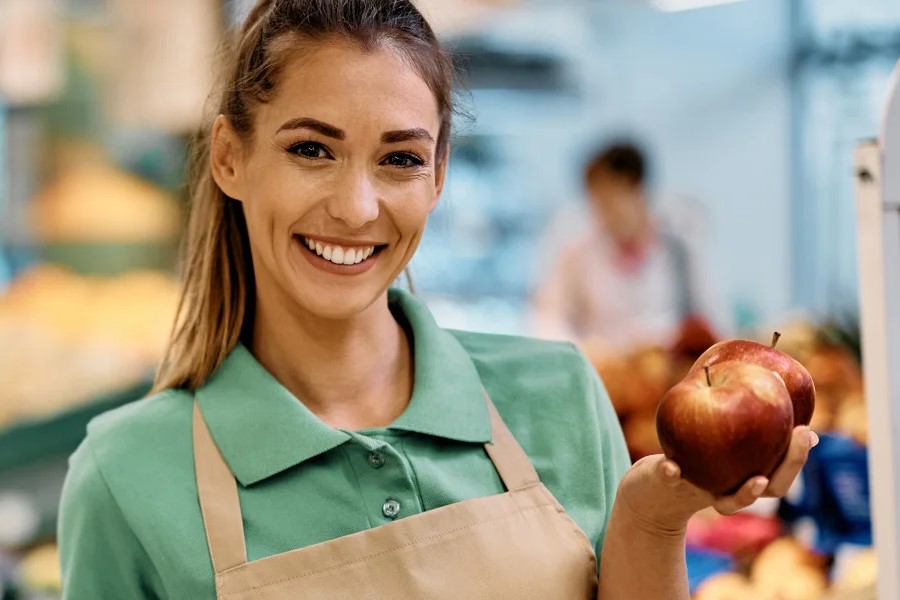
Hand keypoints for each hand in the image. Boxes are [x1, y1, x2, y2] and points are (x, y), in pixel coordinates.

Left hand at [616, 426, 817, 534]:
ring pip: (729, 503)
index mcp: (749, 476)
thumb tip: (773, 377)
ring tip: (756, 480)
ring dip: (745, 495)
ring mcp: (702, 492)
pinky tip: (672, 466)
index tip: (806, 430)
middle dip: (787, 469)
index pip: (783, 472)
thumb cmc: (696, 451)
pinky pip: (671, 481)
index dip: (797, 455)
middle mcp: (732, 491)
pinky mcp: (668, 485)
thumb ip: (744, 413)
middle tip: (797, 439)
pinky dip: (671, 474)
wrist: (654, 484)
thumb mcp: (721, 431)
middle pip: (769, 489)